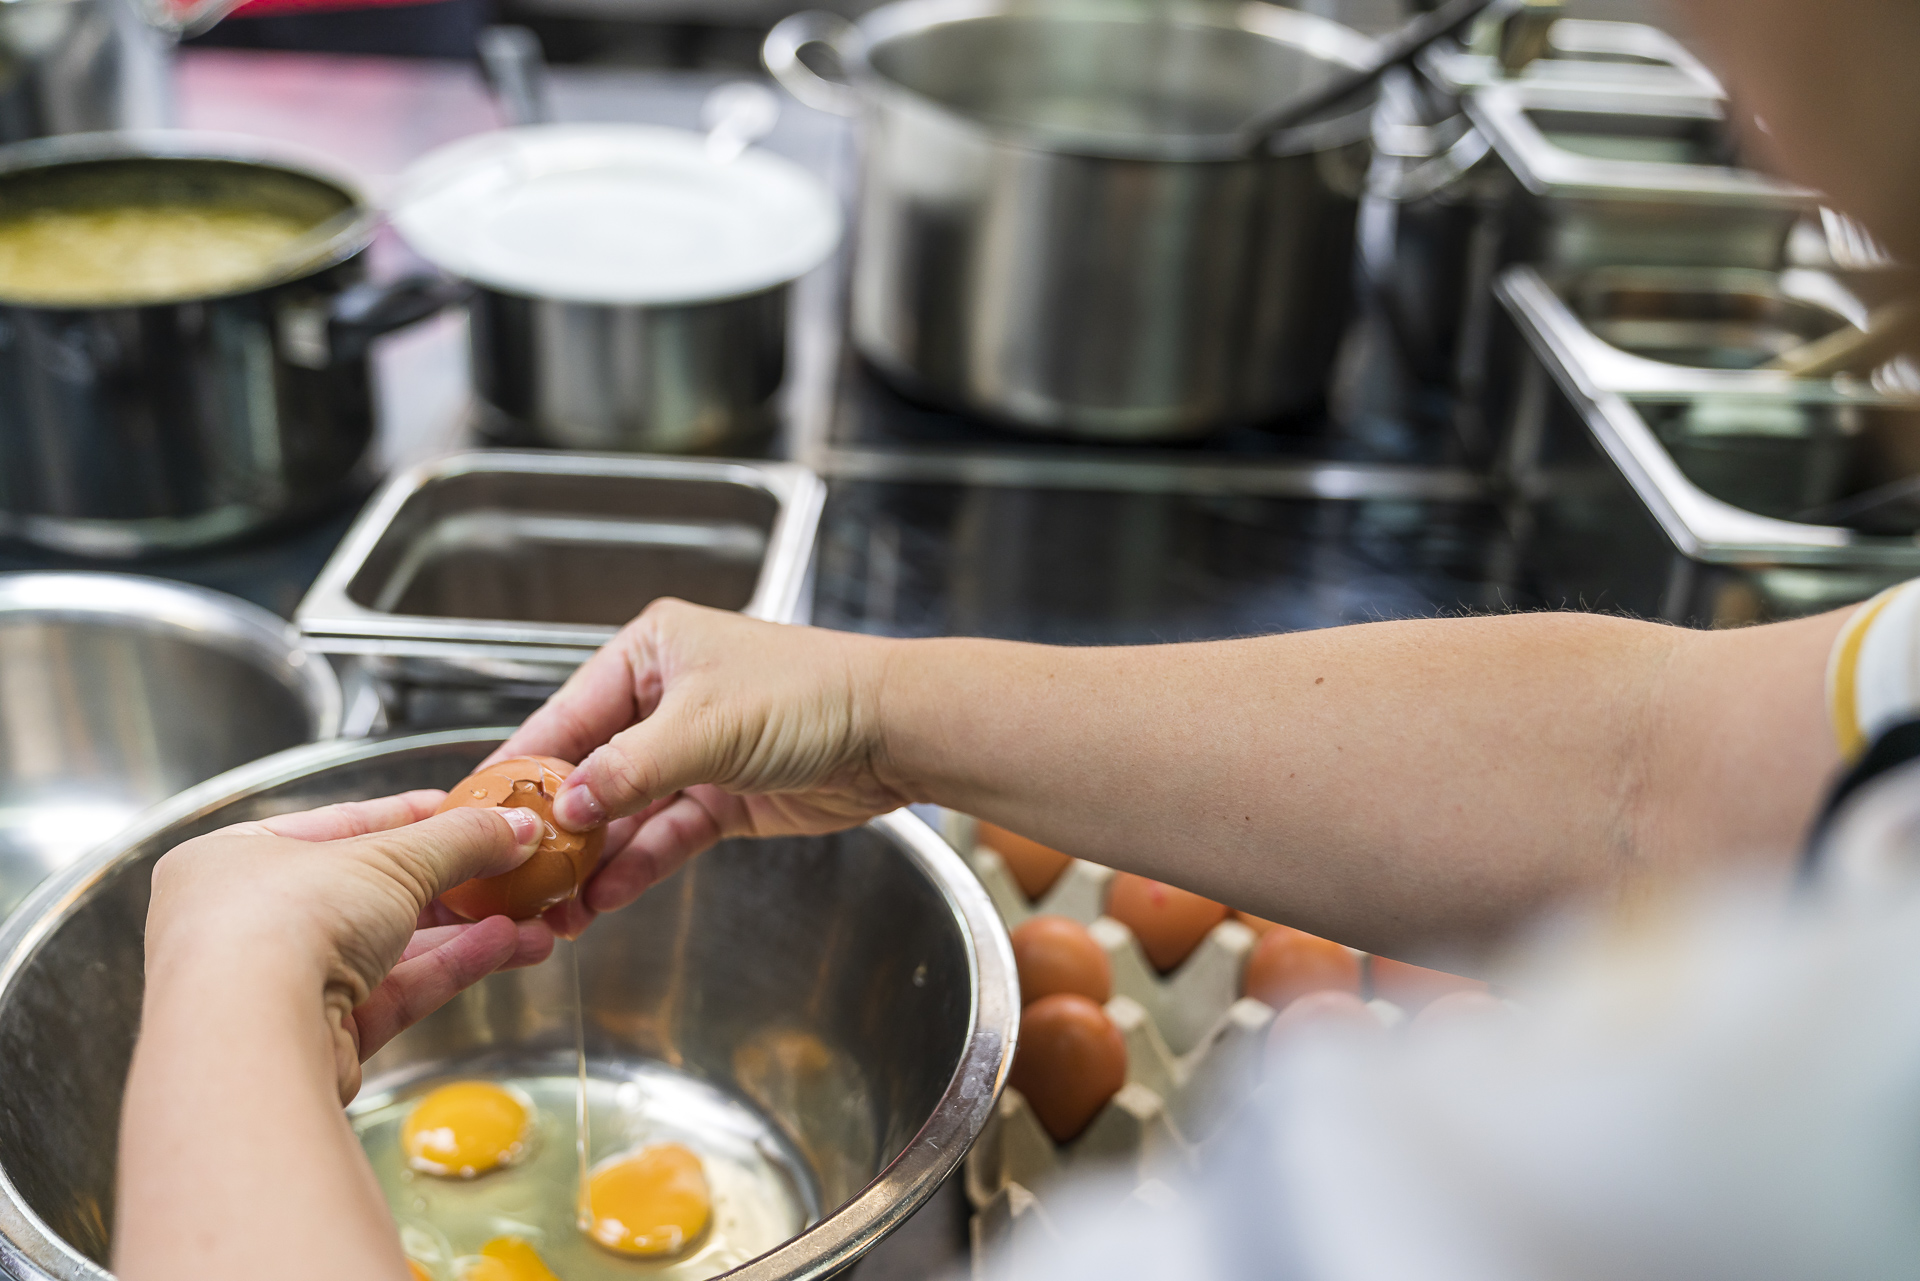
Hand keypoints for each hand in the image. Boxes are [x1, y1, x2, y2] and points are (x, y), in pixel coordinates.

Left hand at [145, 792, 554, 1101]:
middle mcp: (249, 921)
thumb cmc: (279, 924)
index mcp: (238, 856)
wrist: (249, 1038)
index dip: (413, 817)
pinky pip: (394, 992)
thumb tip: (516, 826)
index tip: (469, 813)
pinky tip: (505, 947)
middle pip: (373, 892)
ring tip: (531, 920)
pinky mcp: (317, 1039)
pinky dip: (450, 967)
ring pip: (391, 948)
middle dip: (454, 884)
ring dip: (464, 931)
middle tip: (513, 871)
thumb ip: (460, 840)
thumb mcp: (387, 857)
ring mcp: (282, 985)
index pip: (340, 826)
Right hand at [494, 599, 911, 932]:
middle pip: (590, 767)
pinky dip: (636, 867)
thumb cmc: (810, 695)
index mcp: (651, 652)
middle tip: (516, 874)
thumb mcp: (704, 727)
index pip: (566, 713)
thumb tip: (565, 805)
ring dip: (593, 858)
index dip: (522, 765)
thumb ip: (628, 770)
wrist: (895, 731)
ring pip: (626, 811)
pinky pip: (665, 836)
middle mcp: (666, 697)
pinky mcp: (724, 798)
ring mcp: (695, 751)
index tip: (477, 810)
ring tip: (554, 906)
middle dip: (556, 825)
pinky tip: (603, 900)